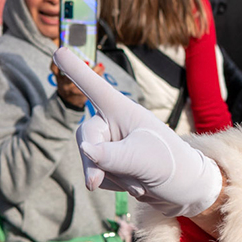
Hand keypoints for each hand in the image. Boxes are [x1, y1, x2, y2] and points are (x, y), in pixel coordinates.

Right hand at [55, 47, 222, 217]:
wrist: (183, 190)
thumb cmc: (169, 164)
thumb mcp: (142, 159)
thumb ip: (110, 156)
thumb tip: (84, 149)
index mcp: (124, 110)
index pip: (95, 87)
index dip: (76, 69)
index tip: (59, 51)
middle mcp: (114, 124)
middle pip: (86, 137)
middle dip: (92, 162)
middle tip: (94, 182)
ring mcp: (111, 145)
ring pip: (92, 161)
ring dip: (113, 177)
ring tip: (140, 180)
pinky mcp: (110, 165)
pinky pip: (100, 176)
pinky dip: (116, 185)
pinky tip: (137, 185)